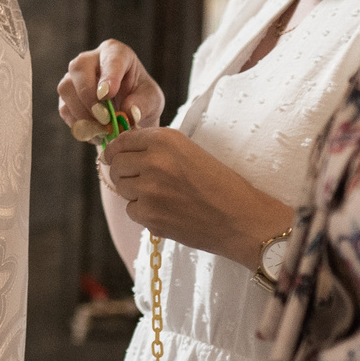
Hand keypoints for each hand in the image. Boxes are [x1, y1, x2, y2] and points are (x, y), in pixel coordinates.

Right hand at [56, 39, 165, 136]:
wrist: (127, 113)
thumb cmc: (141, 99)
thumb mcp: (152, 100)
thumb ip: (143, 104)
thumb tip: (127, 112)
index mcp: (116, 53)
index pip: (110, 58)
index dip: (108, 75)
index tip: (108, 94)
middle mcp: (90, 60)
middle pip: (79, 68)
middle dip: (89, 95)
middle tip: (104, 118)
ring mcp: (73, 77)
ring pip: (67, 88)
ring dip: (83, 113)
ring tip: (103, 130)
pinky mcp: (66, 97)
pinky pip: (65, 108)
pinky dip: (79, 124)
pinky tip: (96, 133)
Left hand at [101, 128, 294, 264]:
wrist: (244, 220)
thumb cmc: (223, 185)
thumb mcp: (191, 153)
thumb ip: (157, 149)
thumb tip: (118, 152)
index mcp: (165, 140)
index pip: (122, 141)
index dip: (116, 150)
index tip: (115, 157)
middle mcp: (153, 161)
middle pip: (116, 165)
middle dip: (124, 172)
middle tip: (143, 181)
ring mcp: (149, 190)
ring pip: (122, 188)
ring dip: (135, 193)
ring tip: (164, 197)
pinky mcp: (149, 216)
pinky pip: (131, 211)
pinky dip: (144, 213)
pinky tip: (168, 212)